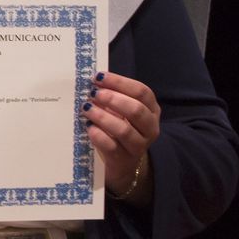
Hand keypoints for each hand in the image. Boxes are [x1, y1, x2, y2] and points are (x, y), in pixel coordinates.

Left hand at [83, 71, 158, 201]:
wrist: (122, 160)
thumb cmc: (119, 126)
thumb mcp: (120, 109)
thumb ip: (111, 94)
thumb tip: (93, 80)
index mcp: (151, 109)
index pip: (142, 91)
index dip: (119, 82)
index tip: (98, 77)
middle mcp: (150, 127)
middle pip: (136, 110)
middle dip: (113, 99)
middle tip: (94, 94)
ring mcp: (139, 145)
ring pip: (124, 130)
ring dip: (102, 117)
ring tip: (87, 109)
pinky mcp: (124, 159)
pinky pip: (111, 146)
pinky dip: (98, 135)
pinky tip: (89, 127)